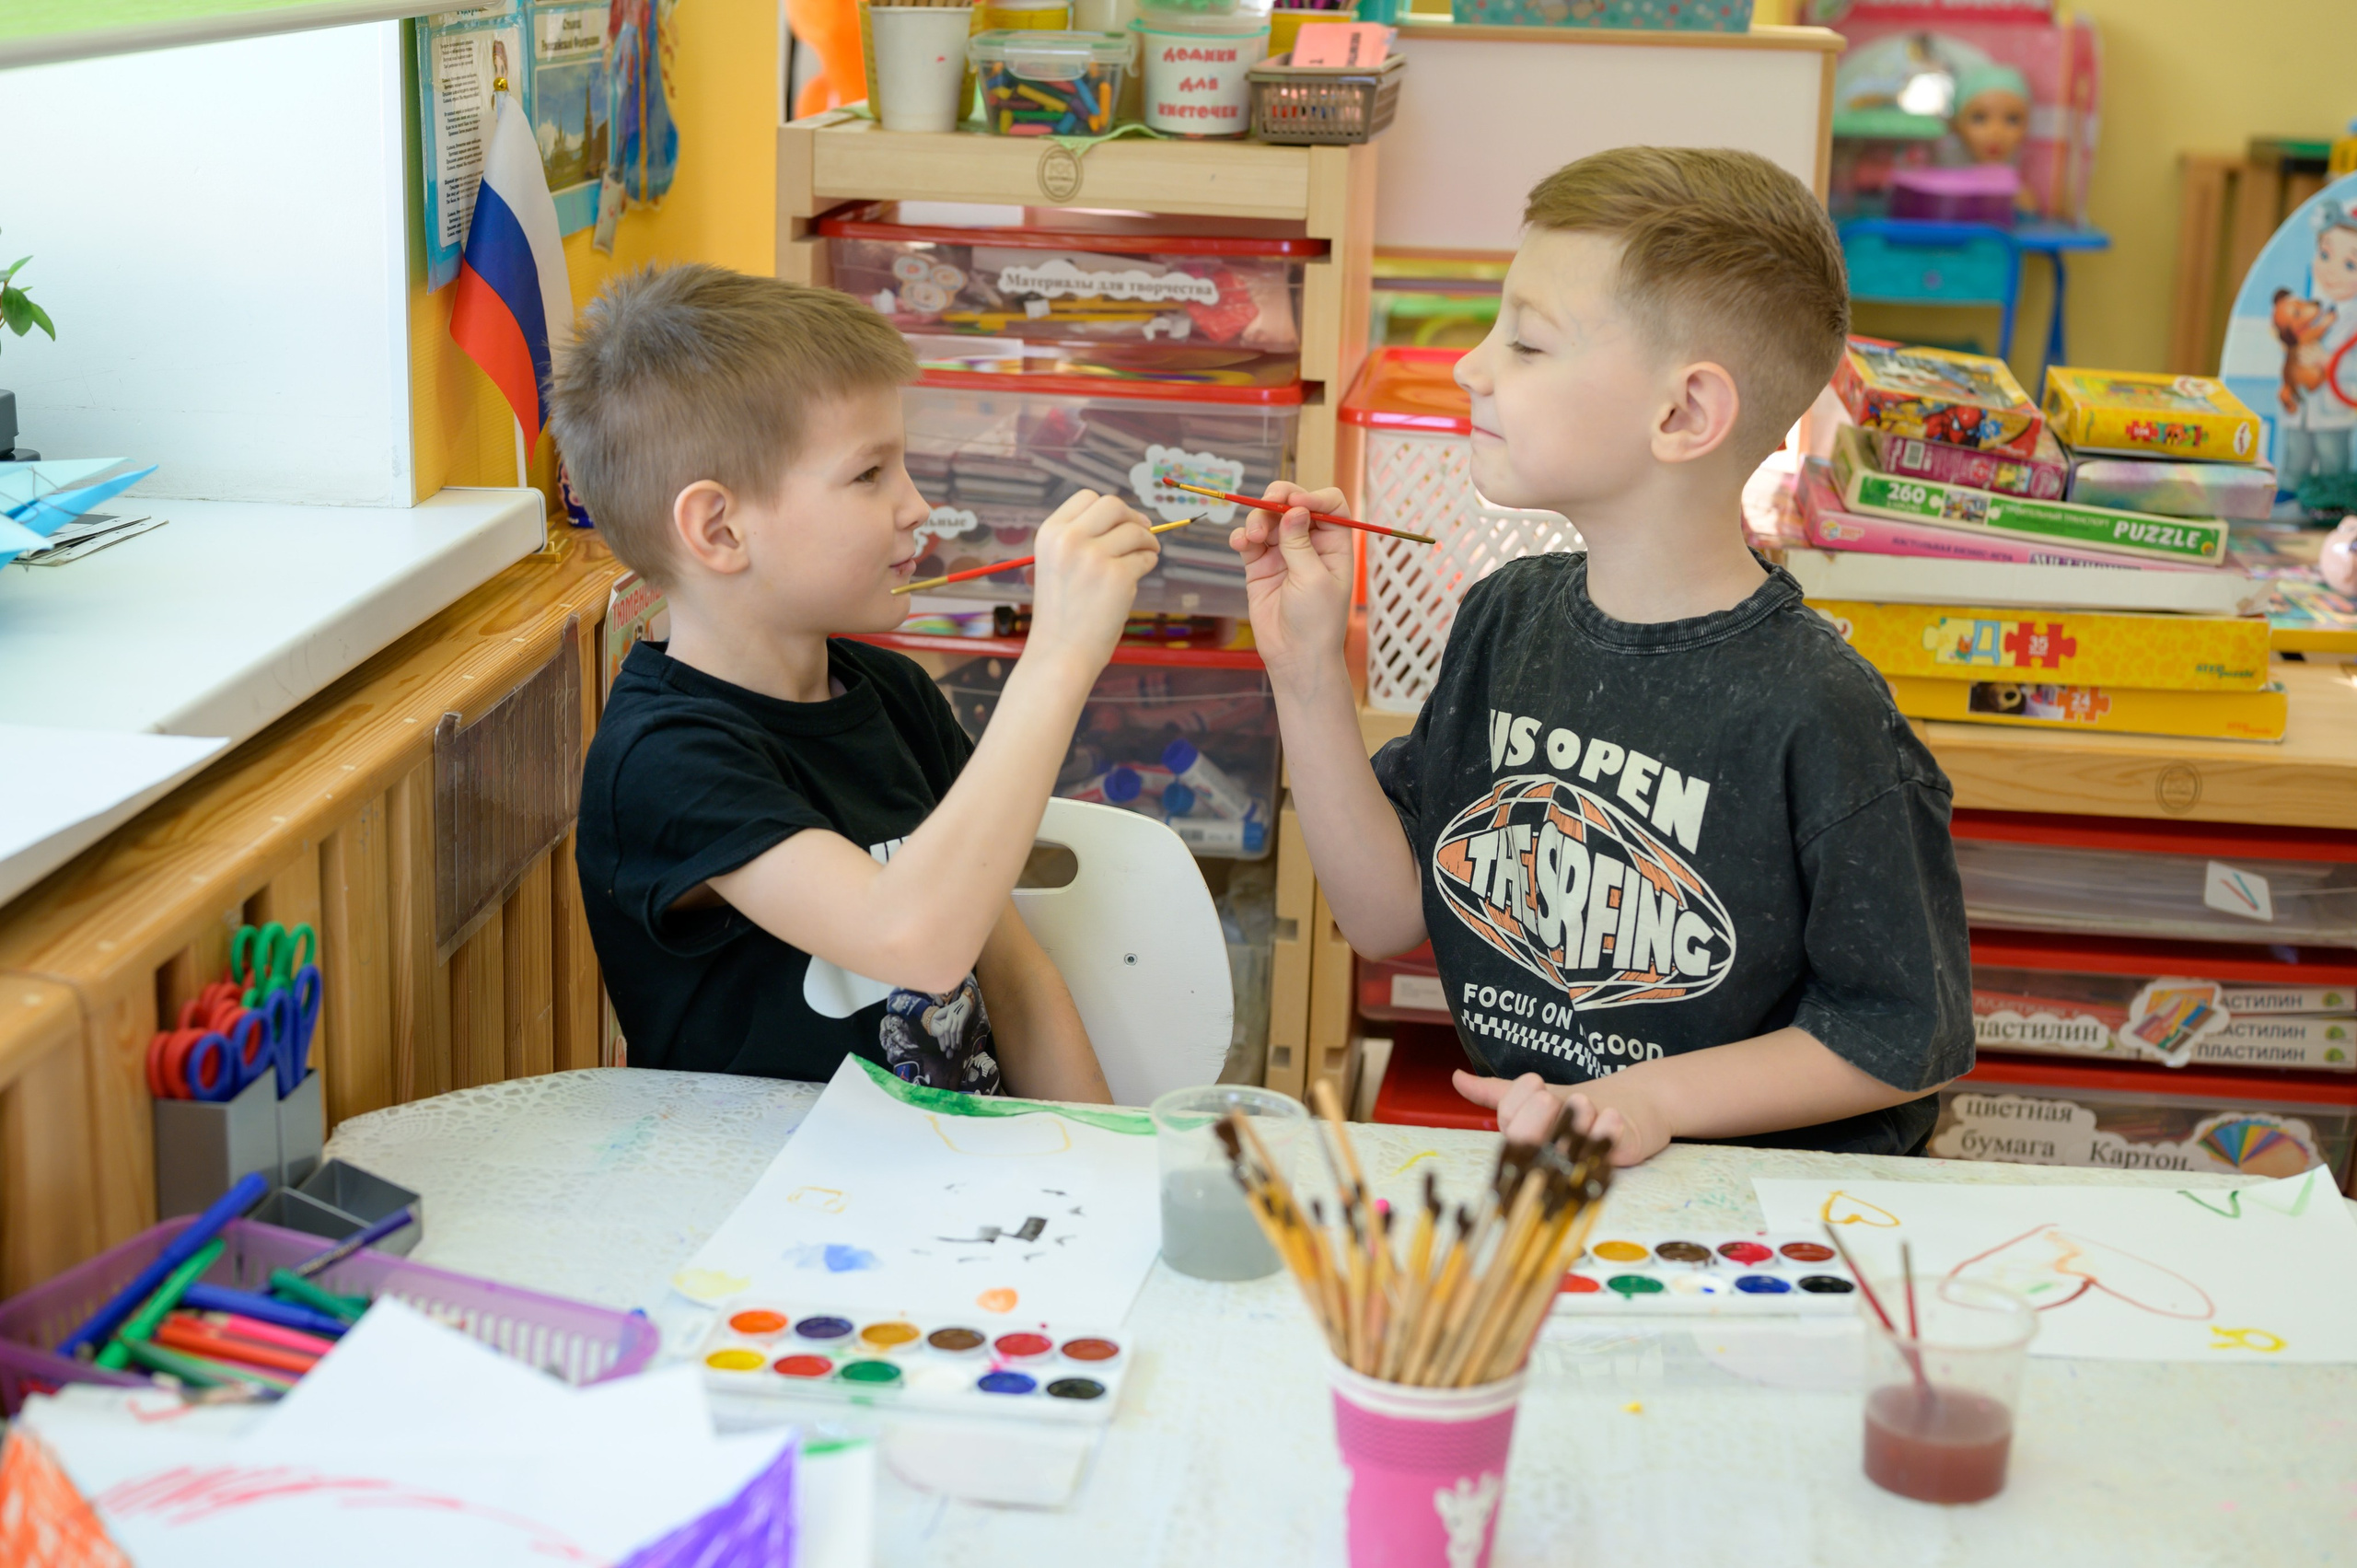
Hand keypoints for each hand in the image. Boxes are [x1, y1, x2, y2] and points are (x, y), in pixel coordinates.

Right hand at [1024, 490, 1159, 672]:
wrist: (1061, 653)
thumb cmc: (1062, 612)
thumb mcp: (1055, 564)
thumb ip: (1080, 538)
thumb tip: (1128, 517)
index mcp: (1050, 533)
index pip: (1087, 498)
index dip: (1109, 510)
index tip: (1120, 523)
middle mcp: (1069, 540)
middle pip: (1114, 505)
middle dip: (1133, 517)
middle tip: (1144, 533)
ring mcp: (1094, 557)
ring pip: (1136, 531)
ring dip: (1147, 542)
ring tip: (1143, 557)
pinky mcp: (1118, 576)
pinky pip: (1146, 557)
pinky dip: (1148, 563)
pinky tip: (1138, 576)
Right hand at [1229, 481, 1352, 682]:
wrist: (1295, 657)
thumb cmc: (1317, 621)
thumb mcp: (1313, 579)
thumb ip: (1299, 543)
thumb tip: (1293, 509)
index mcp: (1334, 545)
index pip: (1329, 505)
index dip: (1313, 497)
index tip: (1295, 503)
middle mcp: (1309, 544)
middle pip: (1293, 505)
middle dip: (1279, 500)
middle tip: (1267, 505)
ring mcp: (1283, 554)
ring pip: (1267, 520)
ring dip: (1257, 520)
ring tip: (1251, 537)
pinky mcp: (1259, 566)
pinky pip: (1248, 541)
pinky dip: (1241, 536)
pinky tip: (1240, 543)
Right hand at [1450, 1070, 1668, 1166]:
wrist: (1635, 1107)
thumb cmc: (1581, 1105)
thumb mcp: (1538, 1095)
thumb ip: (1496, 1092)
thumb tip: (1456, 1078)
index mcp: (1525, 1137)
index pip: (1507, 1122)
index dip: (1518, 1101)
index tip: (1537, 1083)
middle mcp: (1546, 1155)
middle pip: (1527, 1141)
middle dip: (1536, 1115)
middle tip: (1553, 1098)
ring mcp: (1576, 1164)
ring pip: (1565, 1148)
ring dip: (1575, 1120)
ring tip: (1585, 1103)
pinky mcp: (1607, 1168)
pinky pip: (1602, 1154)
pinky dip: (1606, 1131)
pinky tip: (1611, 1115)